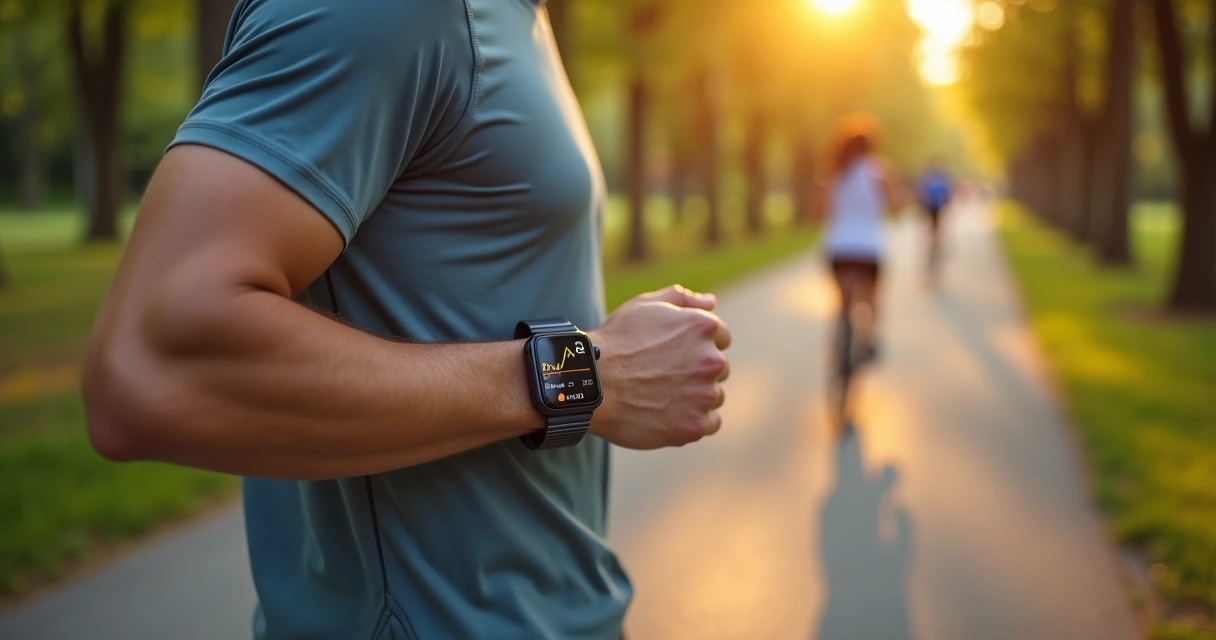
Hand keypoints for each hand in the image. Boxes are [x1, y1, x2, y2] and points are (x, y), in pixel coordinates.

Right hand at [588, 285, 730, 448]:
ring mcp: (704, 395)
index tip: (674, 355)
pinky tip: (669, 415)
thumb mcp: (644, 306)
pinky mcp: (694, 425)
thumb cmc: (614, 342)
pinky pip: (710, 423)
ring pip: (714, 397)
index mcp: (703, 327)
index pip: (721, 339)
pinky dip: (694, 421)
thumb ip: (681, 299)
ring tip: (661, 396)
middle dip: (697, 371)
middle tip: (663, 376)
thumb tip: (710, 302)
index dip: (696, 346)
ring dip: (697, 397)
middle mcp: (711, 360)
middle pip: (719, 369)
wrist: (590, 383)